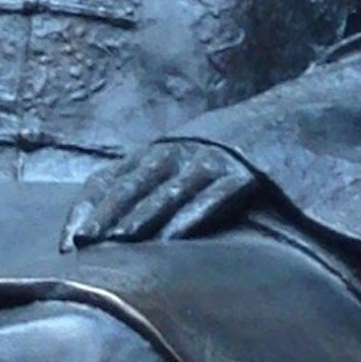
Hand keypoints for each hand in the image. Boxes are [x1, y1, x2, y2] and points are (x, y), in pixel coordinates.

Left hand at [64, 136, 262, 247]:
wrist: (291, 118)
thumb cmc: (230, 155)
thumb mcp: (186, 162)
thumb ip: (154, 191)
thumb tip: (111, 239)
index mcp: (157, 152)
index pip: (109, 179)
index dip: (87, 208)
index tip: (68, 243)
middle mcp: (178, 151)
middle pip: (134, 184)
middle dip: (107, 214)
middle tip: (84, 244)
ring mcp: (211, 158)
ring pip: (171, 188)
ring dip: (143, 215)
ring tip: (119, 242)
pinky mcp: (247, 170)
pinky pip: (217, 192)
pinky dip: (195, 212)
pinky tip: (176, 235)